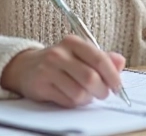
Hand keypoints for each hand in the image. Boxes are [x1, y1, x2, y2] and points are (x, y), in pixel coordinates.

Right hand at [0, 35, 126, 107]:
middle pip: (90, 78)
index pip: (99, 58)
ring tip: (86, 95)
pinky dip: (75, 103)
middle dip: (102, 90)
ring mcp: (48, 70)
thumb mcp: (80, 54)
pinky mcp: (41, 86)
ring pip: (79, 92)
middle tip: (103, 94)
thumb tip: (120, 62)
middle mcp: (59, 54)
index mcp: (73, 42)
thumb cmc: (60, 62)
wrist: (25, 67)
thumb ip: (102, 58)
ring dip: (88, 98)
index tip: (118, 86)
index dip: (112, 75)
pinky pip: (67, 101)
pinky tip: (72, 96)